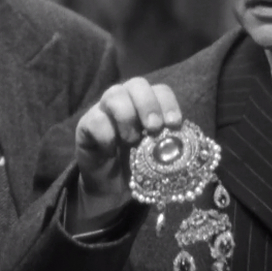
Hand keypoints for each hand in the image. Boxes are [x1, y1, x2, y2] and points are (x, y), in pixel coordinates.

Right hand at [76, 77, 181, 199]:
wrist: (111, 186)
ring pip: (114, 94)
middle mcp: (126, 100)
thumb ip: (170, 145)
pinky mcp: (86, 125)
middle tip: (153, 128)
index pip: (161, 90)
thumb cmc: (139, 165)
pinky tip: (111, 150)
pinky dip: (106, 134)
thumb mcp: (158, 155)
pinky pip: (95, 120)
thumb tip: (185, 146)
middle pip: (137, 84)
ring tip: (132, 140)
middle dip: (148, 104)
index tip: (174, 124)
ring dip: (127, 115)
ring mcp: (104, 109)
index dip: (168, 104)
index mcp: (148, 104)